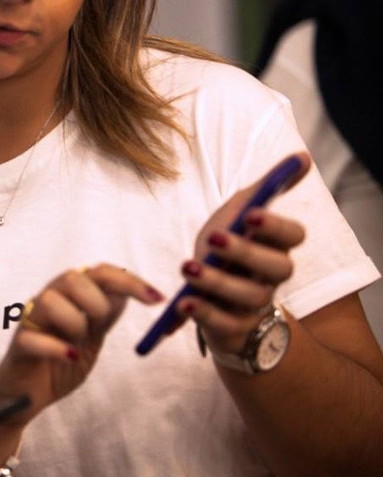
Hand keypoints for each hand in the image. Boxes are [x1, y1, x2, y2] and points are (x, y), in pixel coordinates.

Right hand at [0, 265, 163, 424]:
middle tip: (102, 326)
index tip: (157, 299)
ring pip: (49, 300)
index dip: (128, 281)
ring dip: (74, 322)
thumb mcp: (92, 338)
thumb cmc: (59, 362)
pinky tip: (69, 357)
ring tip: (77, 345)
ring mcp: (30, 322)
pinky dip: (56, 348)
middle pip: (71, 277)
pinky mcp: (18, 346)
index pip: (99, 272)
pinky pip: (32, 338)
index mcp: (69, 296)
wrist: (27, 395)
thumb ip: (105, 316)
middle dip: (96, 301)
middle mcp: (48, 300)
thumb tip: (127, 294)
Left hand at [177, 153, 309, 355]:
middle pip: (277, 268)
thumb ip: (265, 188)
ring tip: (188, 267)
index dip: (275, 226)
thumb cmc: (230, 253)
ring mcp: (253, 306)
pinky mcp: (232, 329)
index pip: (293, 237)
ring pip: (249, 297)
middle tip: (213, 237)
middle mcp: (270, 278)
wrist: (218, 303)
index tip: (250, 214)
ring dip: (218, 281)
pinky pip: (223, 324)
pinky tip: (184, 303)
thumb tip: (302, 156)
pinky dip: (203, 314)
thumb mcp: (239, 215)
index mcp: (275, 247)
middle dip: (247, 251)